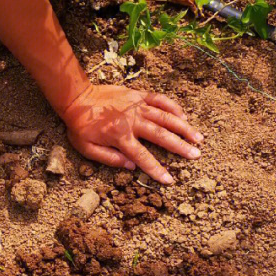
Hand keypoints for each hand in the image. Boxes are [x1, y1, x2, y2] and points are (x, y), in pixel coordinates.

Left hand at [60, 84, 202, 184]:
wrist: (77, 98)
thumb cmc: (81, 126)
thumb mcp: (87, 148)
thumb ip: (109, 158)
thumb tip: (131, 166)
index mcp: (120, 137)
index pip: (143, 157)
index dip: (157, 169)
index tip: (170, 180)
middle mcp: (133, 122)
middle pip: (161, 136)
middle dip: (180, 147)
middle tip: (196, 155)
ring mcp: (137, 107)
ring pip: (165, 117)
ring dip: (183, 127)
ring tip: (198, 137)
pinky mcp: (138, 95)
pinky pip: (159, 99)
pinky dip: (172, 106)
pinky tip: (183, 115)